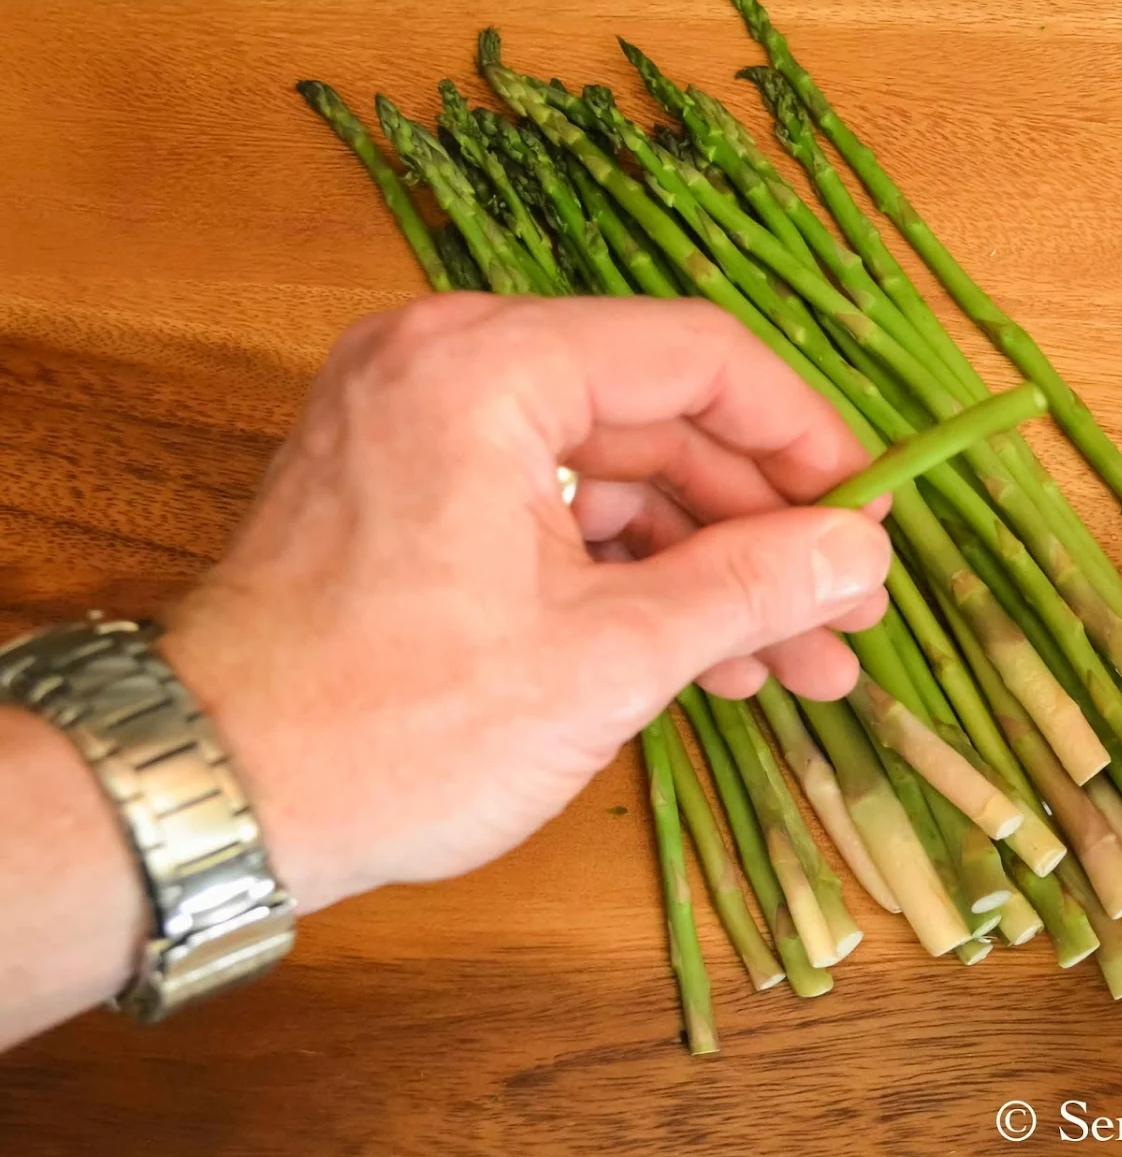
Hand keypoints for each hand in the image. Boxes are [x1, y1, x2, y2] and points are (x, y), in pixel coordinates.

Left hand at [159, 294, 892, 914]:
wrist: (214, 799)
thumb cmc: (397, 725)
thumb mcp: (607, 656)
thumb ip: (751, 586)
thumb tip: (862, 553)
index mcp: (489, 367)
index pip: (698, 357)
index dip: (804, 437)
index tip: (872, 514)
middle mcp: (452, 368)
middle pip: (661, 419)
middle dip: (765, 526)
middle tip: (847, 611)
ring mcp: (428, 431)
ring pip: (618, 478)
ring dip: (713, 568)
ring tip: (802, 662)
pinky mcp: (417, 497)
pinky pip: (559, 513)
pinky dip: (636, 579)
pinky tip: (717, 659)